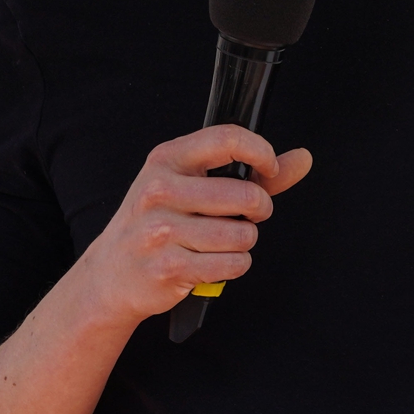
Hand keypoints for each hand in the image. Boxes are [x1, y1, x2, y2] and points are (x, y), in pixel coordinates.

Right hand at [71, 125, 312, 328]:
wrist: (112, 273)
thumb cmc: (160, 222)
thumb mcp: (193, 186)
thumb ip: (250, 172)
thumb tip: (302, 158)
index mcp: (167, 160)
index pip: (227, 139)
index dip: (261, 152)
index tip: (270, 170)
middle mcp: (159, 191)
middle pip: (245, 196)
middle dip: (258, 211)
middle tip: (245, 217)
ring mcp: (161, 230)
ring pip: (242, 235)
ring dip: (243, 243)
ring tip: (221, 242)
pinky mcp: (168, 266)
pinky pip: (232, 264)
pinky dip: (234, 265)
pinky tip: (214, 262)